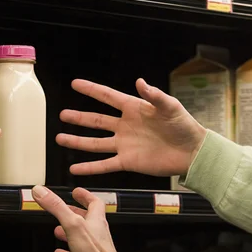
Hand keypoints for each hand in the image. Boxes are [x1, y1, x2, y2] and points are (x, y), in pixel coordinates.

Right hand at [32, 185, 123, 251]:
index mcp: (96, 222)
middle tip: (65, 209)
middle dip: (74, 213)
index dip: (85, 196)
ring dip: (68, 232)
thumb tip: (41, 191)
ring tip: (57, 230)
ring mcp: (91, 249)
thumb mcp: (72, 225)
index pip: (94, 203)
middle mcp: (96, 234)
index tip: (76, 192)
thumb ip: (56, 207)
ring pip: (80, 237)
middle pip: (87, 219)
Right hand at [57, 79, 206, 176]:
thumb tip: (140, 82)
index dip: (91, 90)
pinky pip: (104, 165)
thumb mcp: (170, 106)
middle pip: (96, 121)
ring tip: (60, 138)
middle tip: (62, 114)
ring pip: (95, 143)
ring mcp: (124, 145)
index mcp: (134, 108)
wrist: (192, 152)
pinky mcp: (127, 162)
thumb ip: (154, 95)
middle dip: (78, 118)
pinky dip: (89, 168)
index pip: (108, 97)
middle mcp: (125, 126)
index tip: (75, 84)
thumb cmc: (184, 126)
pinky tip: (74, 169)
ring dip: (77, 142)